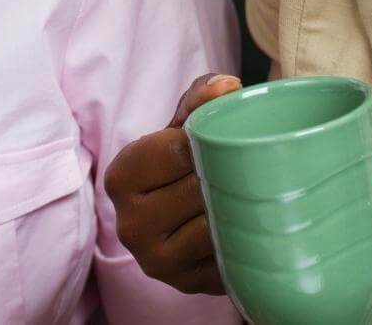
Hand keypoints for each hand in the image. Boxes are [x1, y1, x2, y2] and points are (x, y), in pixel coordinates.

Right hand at [105, 73, 242, 294]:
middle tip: (249, 163)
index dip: (211, 140)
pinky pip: (229, 253)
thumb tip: (226, 87)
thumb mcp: (180, 124)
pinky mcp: (187, 285)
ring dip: (239, 205)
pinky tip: (247, 221)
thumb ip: (198, 99)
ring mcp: (156, 261)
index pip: (179, 151)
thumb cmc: (177, 161)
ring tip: (250, 190)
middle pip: (199, 188)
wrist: (176, 216)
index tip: (229, 135)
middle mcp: (130, 225)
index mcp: (121, 177)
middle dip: (228, 173)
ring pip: (215, 224)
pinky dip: (242, 234)